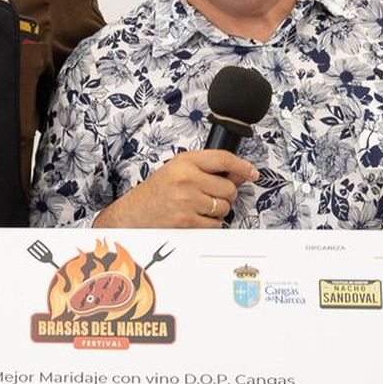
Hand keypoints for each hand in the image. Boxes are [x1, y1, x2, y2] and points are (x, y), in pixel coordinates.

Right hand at [95, 149, 257, 228]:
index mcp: (184, 162)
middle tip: (209, 197)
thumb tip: (240, 174)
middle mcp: (186, 178)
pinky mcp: (186, 220)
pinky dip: (209, 224)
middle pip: (229, 187)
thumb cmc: (154, 194)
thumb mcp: (177, 172)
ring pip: (224, 207)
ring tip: (197, 208)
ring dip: (217, 211)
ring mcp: (187, 199)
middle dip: (225, 195)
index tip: (251, 173)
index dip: (242, 166)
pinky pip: (215, 224)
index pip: (223, 158)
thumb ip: (206, 171)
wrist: (130, 216)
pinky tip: (194, 219)